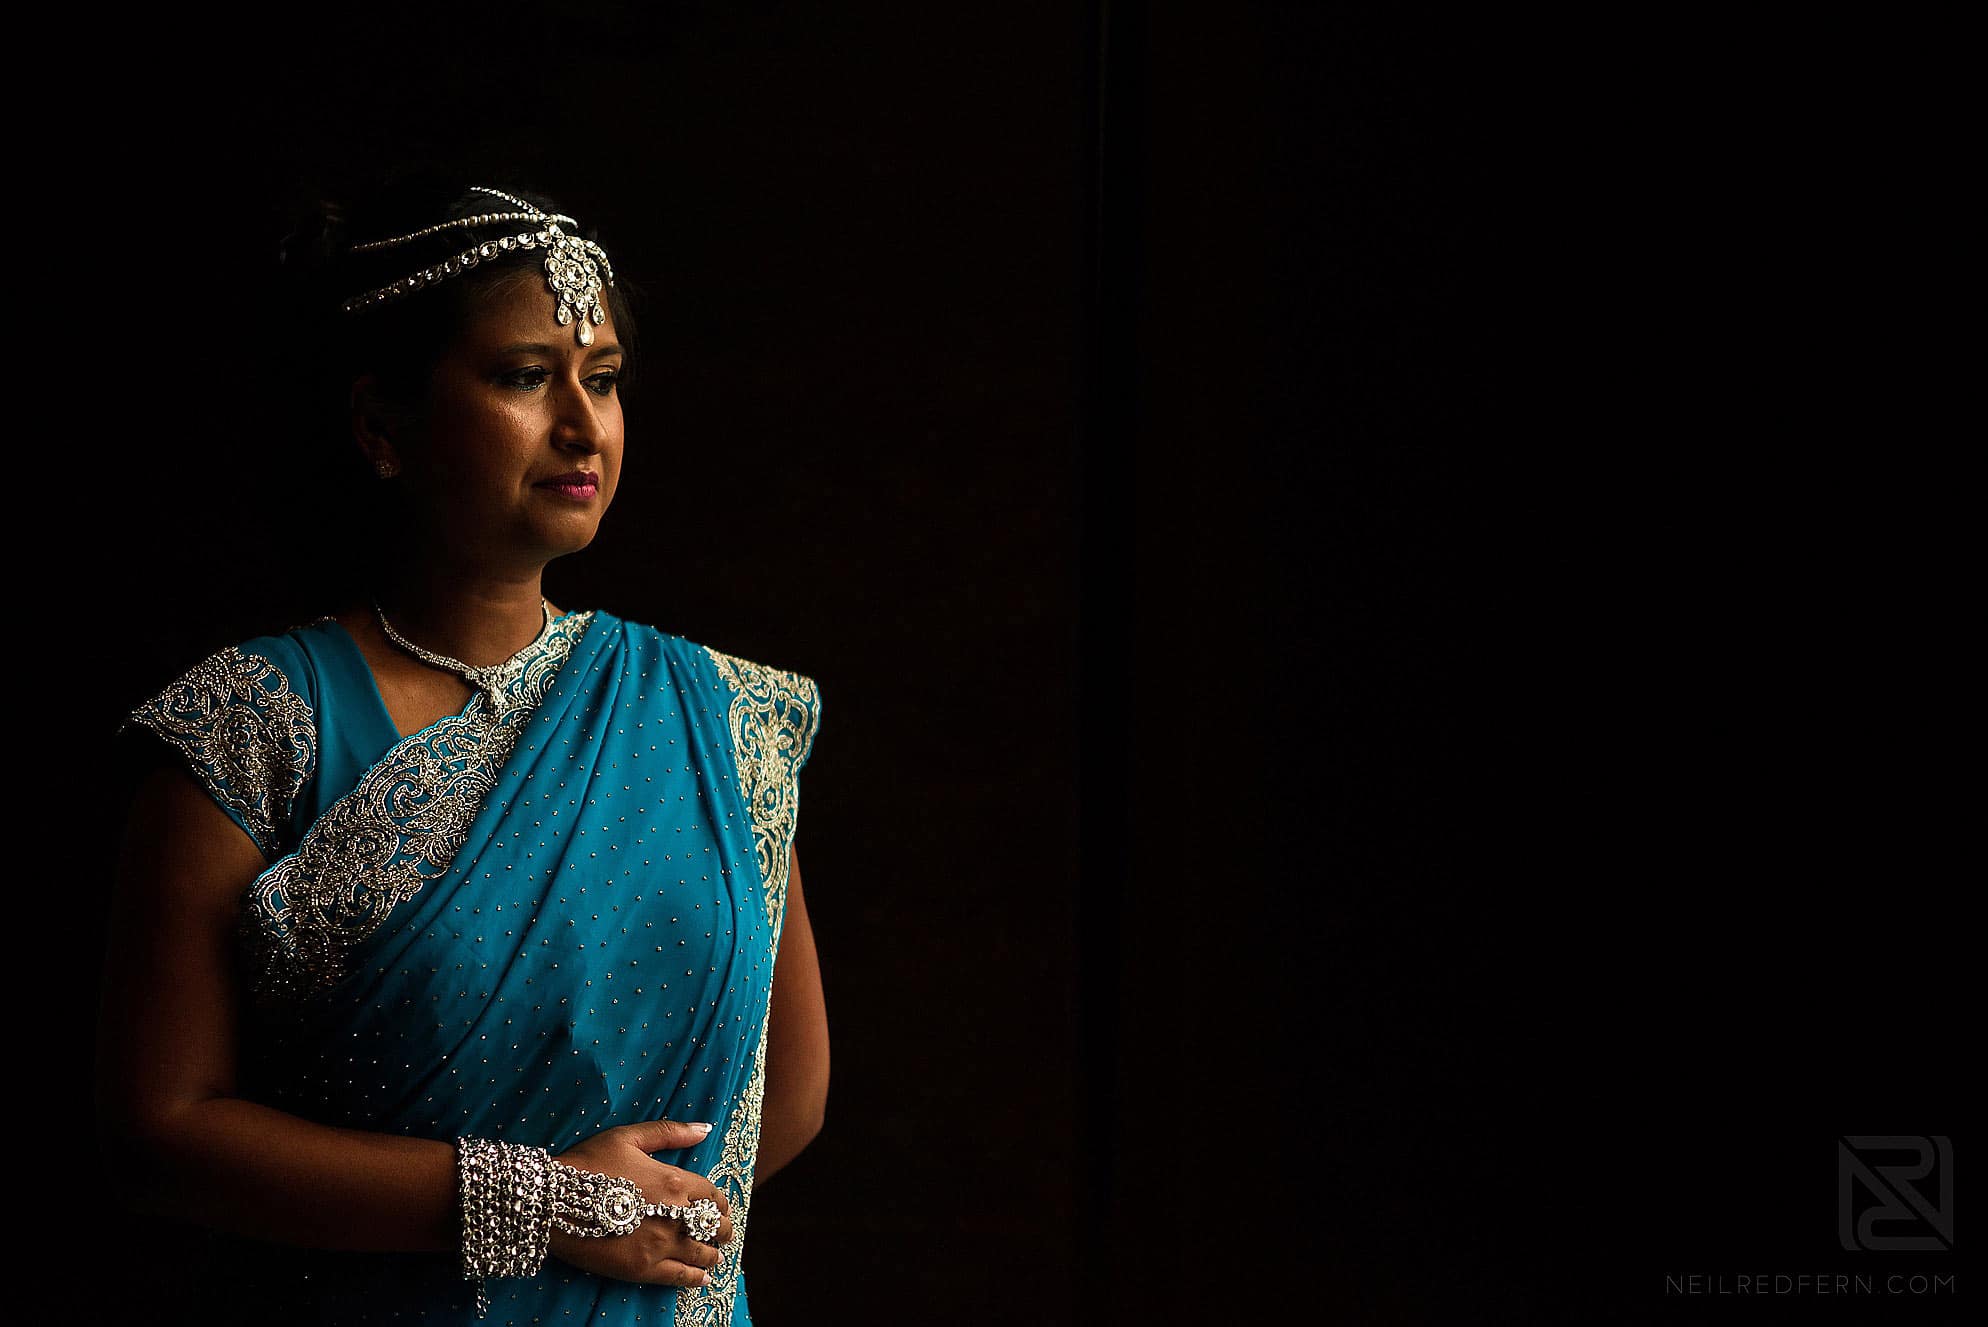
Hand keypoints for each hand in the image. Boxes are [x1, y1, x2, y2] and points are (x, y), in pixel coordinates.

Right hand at [546, 1118, 736, 1288]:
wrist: (552, 1200)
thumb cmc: (588, 1163)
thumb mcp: (628, 1137)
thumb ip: (669, 1132)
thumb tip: (704, 1129)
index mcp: (675, 1182)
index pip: (713, 1196)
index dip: (720, 1204)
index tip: (719, 1209)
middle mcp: (675, 1215)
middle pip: (715, 1227)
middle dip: (722, 1230)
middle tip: (721, 1233)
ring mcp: (661, 1244)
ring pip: (703, 1254)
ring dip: (712, 1254)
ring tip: (712, 1255)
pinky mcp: (642, 1269)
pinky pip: (681, 1277)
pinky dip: (696, 1278)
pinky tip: (701, 1277)